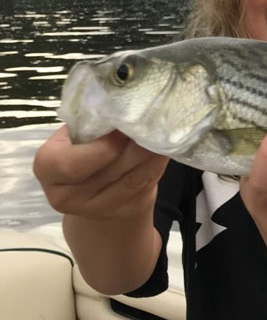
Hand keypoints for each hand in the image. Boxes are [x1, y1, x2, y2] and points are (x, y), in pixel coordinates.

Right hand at [33, 125, 168, 220]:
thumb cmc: (83, 147)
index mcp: (48, 169)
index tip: (123, 130)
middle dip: (134, 148)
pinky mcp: (124, 212)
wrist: (93, 184)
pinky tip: (165, 151)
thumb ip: (92, 125)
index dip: (101, 147)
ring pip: (132, 181)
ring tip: (164, 136)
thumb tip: (123, 108)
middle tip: (153, 127)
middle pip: (108, 173)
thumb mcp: (77, 133)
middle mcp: (67, 196)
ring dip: (152, 157)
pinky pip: (146, 187)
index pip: (71, 164)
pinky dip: (157, 166)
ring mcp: (97, 210)